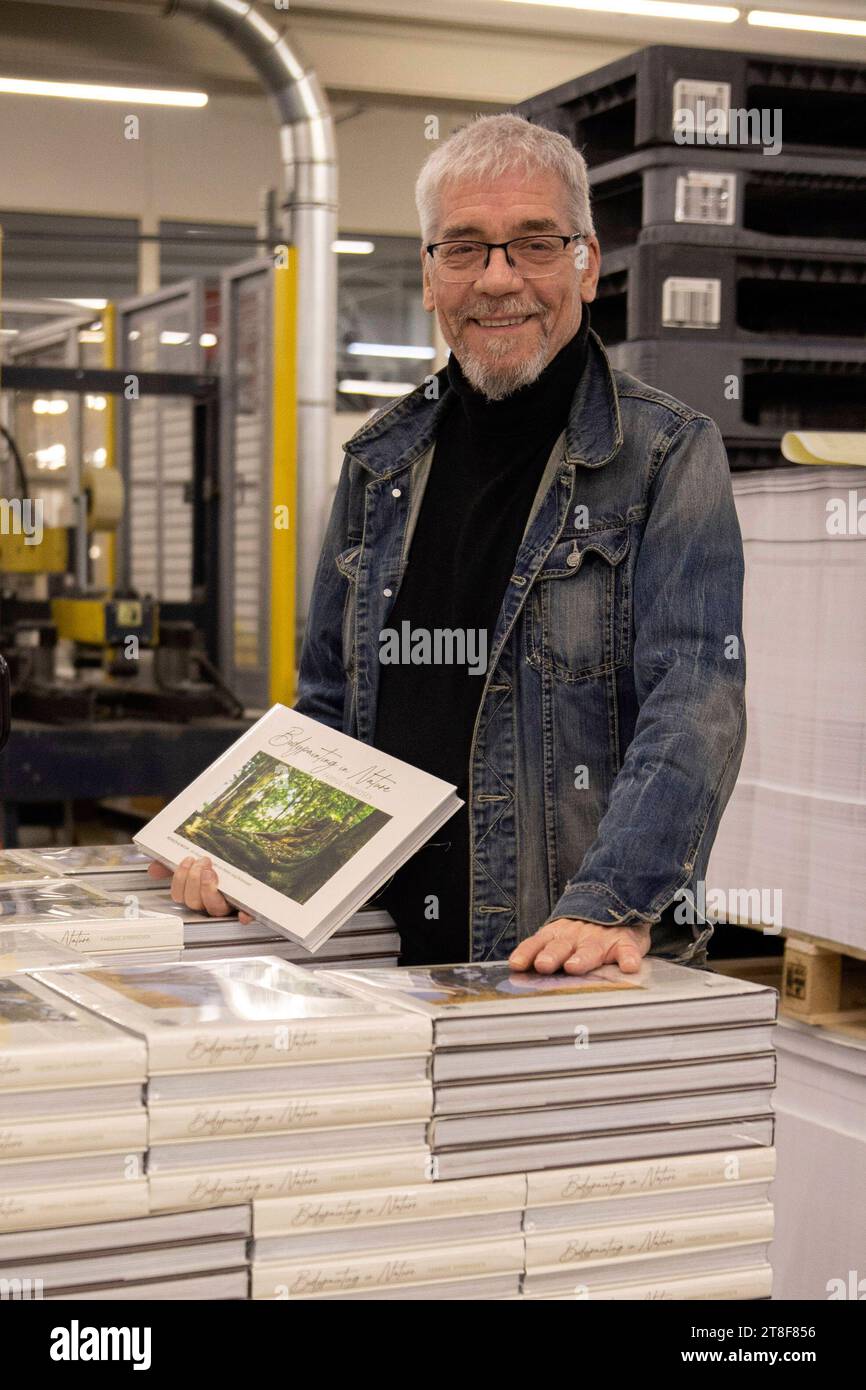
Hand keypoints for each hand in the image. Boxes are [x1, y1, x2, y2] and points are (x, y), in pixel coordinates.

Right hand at [146, 857, 252, 922]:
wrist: (253, 858)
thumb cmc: (218, 863)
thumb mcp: (194, 860)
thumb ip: (172, 864)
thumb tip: (153, 869)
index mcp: (197, 892)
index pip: (180, 895)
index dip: (180, 880)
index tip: (187, 860)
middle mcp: (211, 901)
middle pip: (194, 902)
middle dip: (194, 881)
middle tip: (203, 862)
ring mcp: (228, 905)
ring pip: (214, 909)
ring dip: (209, 892)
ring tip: (211, 872)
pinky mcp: (247, 907)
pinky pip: (246, 916)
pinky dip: (244, 916)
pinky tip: (244, 914)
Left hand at [509, 917, 650, 974]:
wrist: (616, 902)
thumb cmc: (582, 930)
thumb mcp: (559, 934)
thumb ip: (541, 948)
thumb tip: (516, 967)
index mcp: (557, 935)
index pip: (538, 944)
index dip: (527, 953)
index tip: (517, 964)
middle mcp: (576, 936)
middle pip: (561, 947)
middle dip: (550, 955)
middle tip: (543, 964)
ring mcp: (601, 939)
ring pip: (591, 949)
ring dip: (582, 958)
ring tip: (575, 966)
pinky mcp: (625, 942)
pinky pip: (628, 950)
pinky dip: (629, 957)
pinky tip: (629, 966)